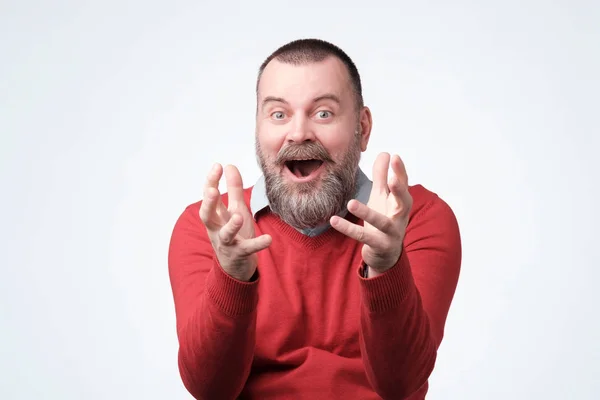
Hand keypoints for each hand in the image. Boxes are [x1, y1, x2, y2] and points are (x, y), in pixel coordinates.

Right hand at [200, 163, 271, 280]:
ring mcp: (227, 243)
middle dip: (209, 203)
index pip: (209, 197)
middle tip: (212, 191)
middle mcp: (217, 229)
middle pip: (207, 216)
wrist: (235, 267)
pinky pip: (248, 249)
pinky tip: (268, 239)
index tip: (217, 166)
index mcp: (216, 216)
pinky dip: (258, 244)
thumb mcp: (234, 209)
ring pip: (225, 234)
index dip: (211, 181)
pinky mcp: (240, 254)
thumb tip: (228, 165)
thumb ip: (232, 189)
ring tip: (239, 216)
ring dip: (231, 225)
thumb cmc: (234, 234)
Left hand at [330, 153, 411, 273]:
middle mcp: (400, 217)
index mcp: (401, 202)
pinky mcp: (379, 245)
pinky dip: (348, 229)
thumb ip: (382, 176)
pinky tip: (334, 220)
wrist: (386, 254)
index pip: (403, 184)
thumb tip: (385, 153)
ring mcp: (391, 233)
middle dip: (399, 190)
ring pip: (381, 222)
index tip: (395, 157)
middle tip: (392, 179)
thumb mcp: (382, 197)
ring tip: (351, 203)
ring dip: (367, 213)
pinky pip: (363, 237)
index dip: (400, 171)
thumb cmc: (385, 219)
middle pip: (403, 202)